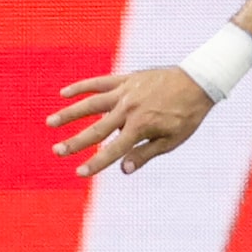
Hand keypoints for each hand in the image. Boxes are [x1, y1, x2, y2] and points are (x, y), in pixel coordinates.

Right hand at [48, 67, 212, 177]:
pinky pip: (100, 82)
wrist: (200, 82)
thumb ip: (146, 153)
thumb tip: (124, 169)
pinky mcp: (127, 78)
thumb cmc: (187, 115)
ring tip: (51, 122)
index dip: (96, 163)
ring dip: (70, 113)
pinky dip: (82, 87)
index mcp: (141, 126)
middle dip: (75, 142)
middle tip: (57, 151)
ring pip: (92, 103)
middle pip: (97, 129)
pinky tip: (65, 93)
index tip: (79, 172)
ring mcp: (126, 92)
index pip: (113, 150)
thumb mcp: (173, 139)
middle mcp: (129, 109)